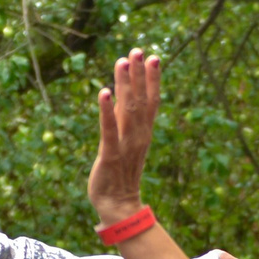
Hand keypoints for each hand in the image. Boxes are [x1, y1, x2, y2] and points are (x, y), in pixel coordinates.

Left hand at [88, 48, 160, 224]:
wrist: (120, 207)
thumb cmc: (121, 175)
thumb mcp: (125, 144)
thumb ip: (124, 121)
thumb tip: (119, 97)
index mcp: (143, 134)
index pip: (151, 102)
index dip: (153, 79)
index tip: (154, 57)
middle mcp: (138, 136)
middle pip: (140, 100)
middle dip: (139, 75)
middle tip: (138, 50)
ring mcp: (125, 145)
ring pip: (127, 110)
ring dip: (125, 84)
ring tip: (123, 61)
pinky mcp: (109, 155)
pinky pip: (108, 130)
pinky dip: (106, 110)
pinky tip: (104, 92)